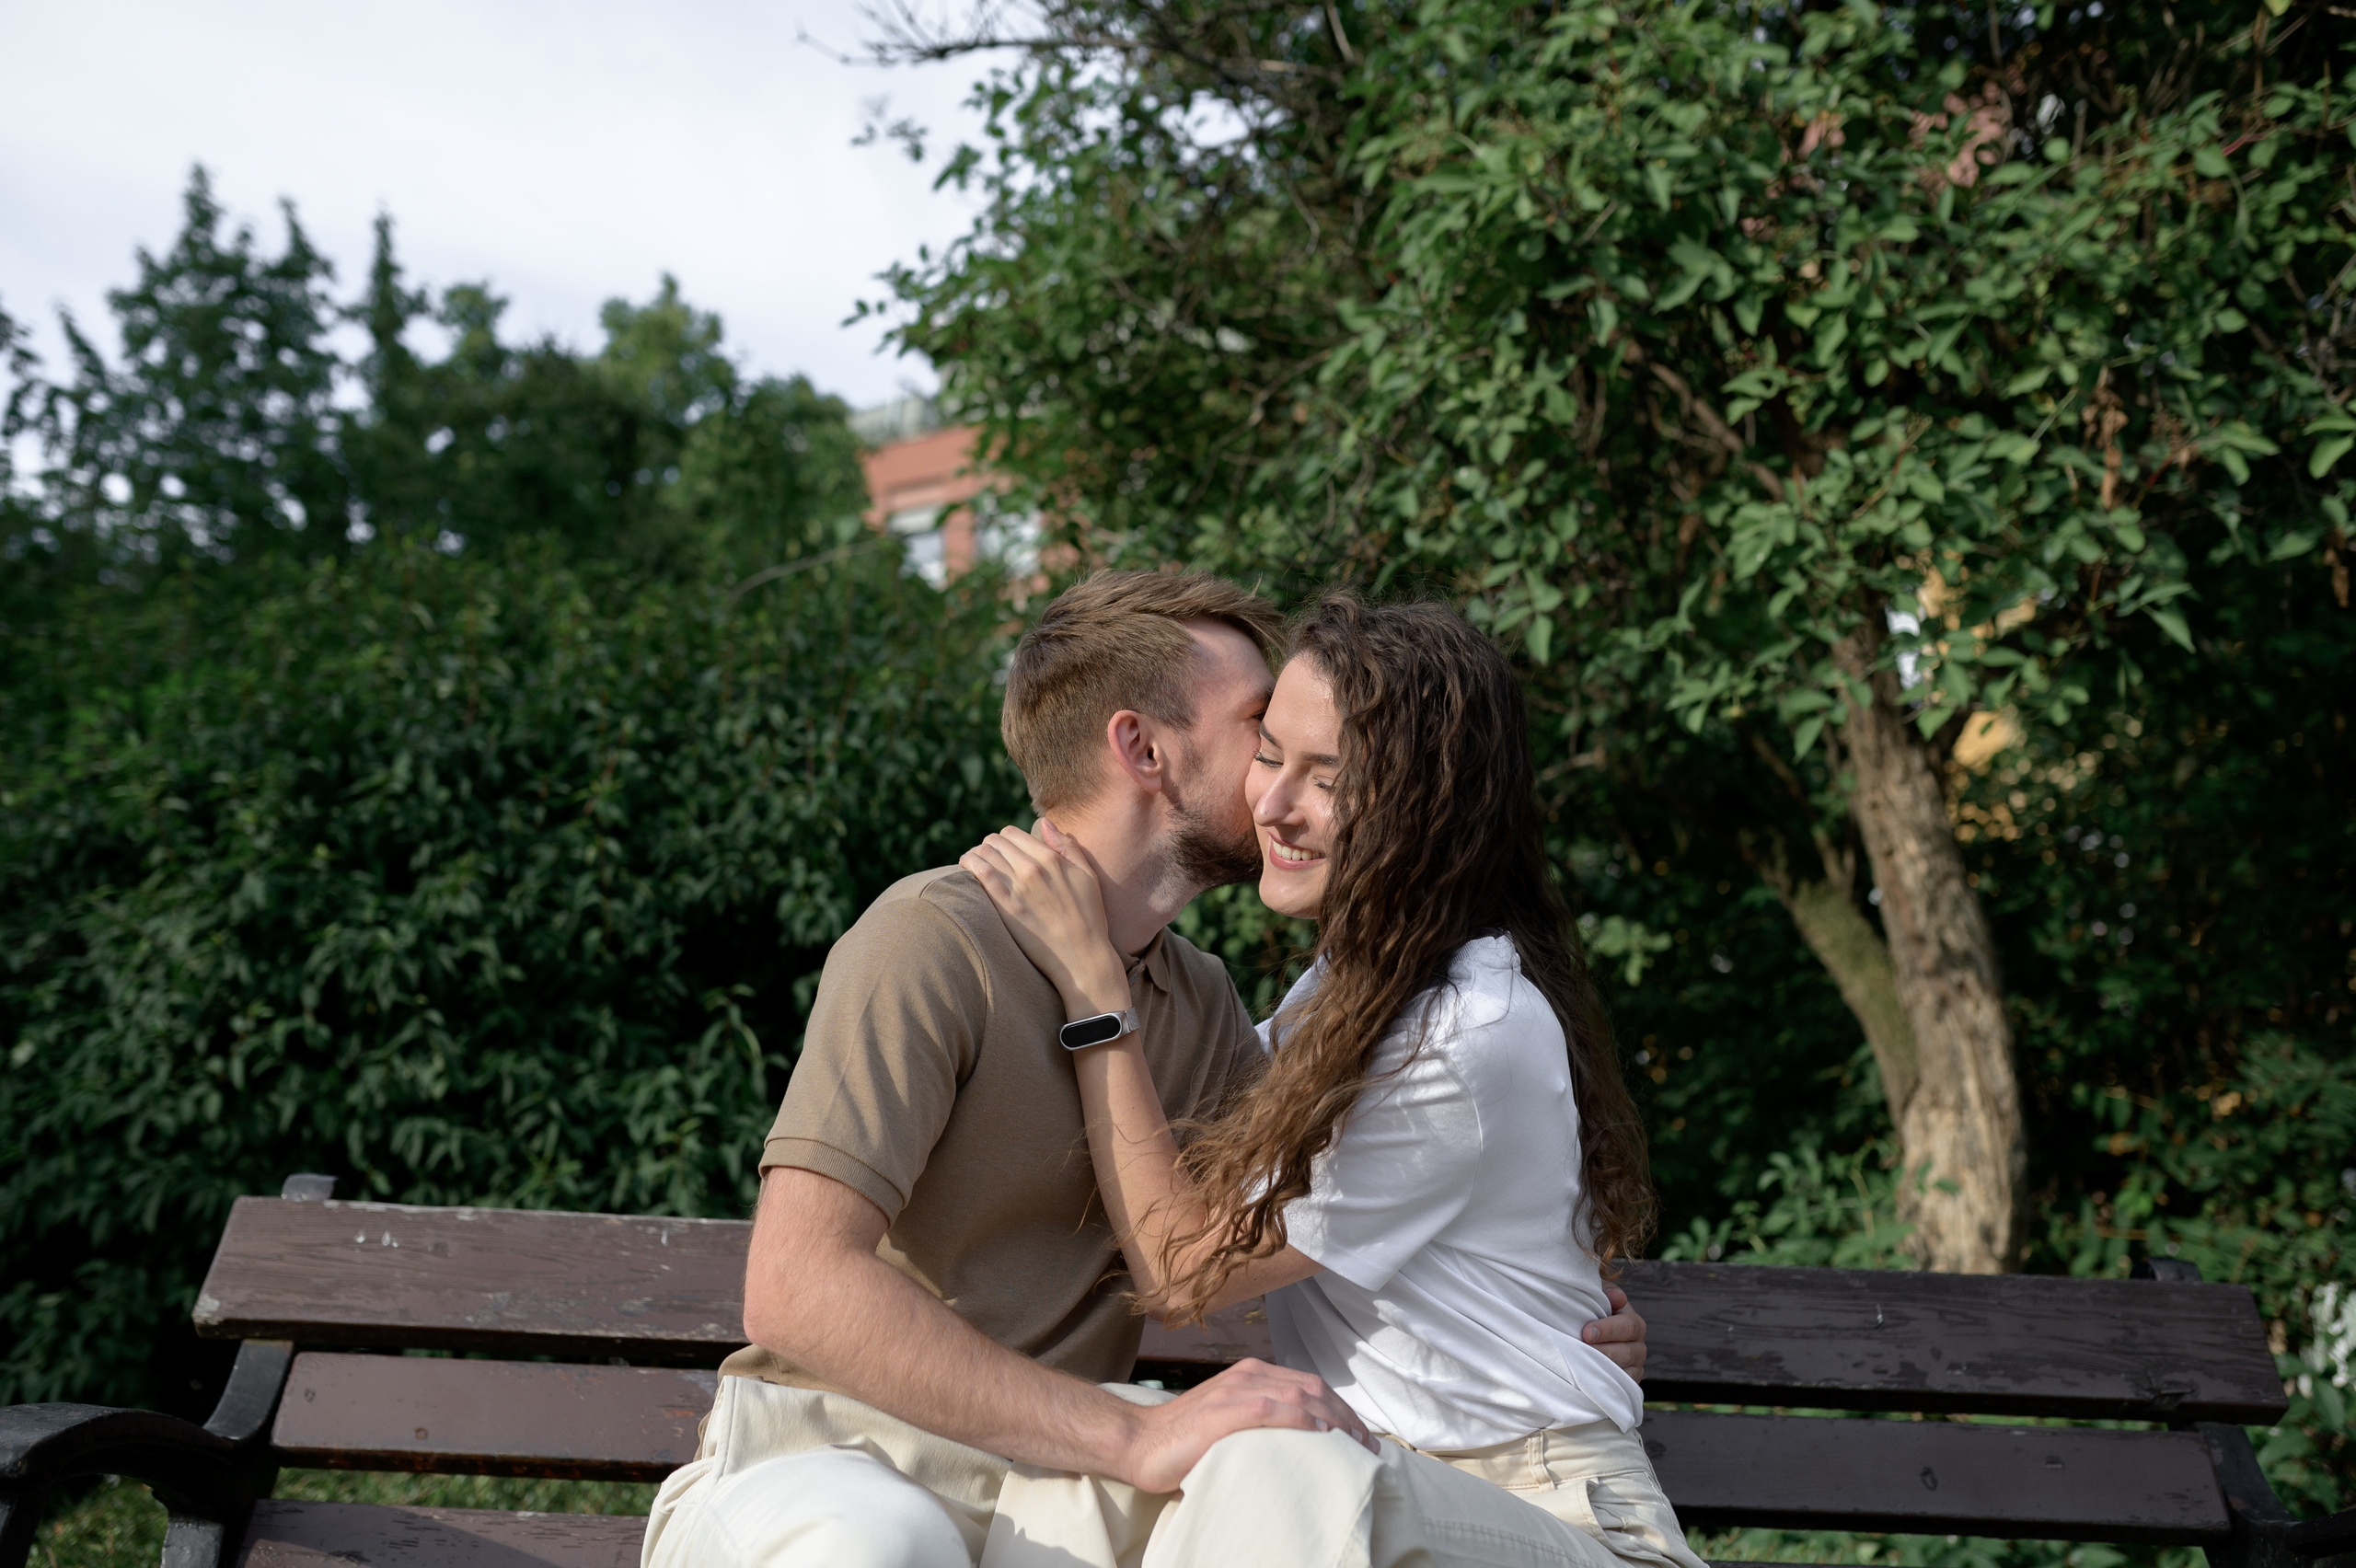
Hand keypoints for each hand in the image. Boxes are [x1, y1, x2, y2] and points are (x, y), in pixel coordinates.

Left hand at [959, 822, 1129, 1015]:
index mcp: (1051, 858)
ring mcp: (1017, 887)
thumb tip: (1045, 822)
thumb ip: (1066, 846)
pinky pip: (979, 873)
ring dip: (975, 854)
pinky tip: (966, 868)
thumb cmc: (1089, 917)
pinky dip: (969, 864)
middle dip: (989, 846)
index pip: (1012, 833)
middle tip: (988, 859)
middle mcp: (1032, 868)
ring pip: (983, 853)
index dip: (1005, 839)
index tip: (1003, 851)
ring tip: (974, 864)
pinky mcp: (1006, 907)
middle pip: (995, 841)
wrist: (1082, 957)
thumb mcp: (1087, 875)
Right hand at [1119, 1358, 1375, 1493]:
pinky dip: (1299, 1420)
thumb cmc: (1184, 1439)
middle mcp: (1248, 1374)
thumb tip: (1300, 1445)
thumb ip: (1260, 1423)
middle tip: (1368, 1446)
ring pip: (1299, 1396)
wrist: (1139, 1441)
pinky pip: (1270, 1409)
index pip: (1310, 1385)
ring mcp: (1235, 1390)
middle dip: (1347, 1416)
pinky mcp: (1222, 1411)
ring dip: (1334, 1420)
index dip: (1342, 1408)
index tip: (1362, 1436)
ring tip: (1355, 1446)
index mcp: (1252, 1374)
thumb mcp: (1230, 1421)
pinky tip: (1319, 1434)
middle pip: (1313, 1389)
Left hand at [1581, 1283, 1647, 1381]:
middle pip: (1627, 1351)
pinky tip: (1591, 1378)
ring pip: (1624, 1371)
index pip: (1628, 1325)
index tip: (1586, 1333)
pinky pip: (1622, 1386)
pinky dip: (1607, 1383)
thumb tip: (1617, 1296)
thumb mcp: (1598, 1299)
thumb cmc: (1591, 1315)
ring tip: (1584, 1364)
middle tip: (1583, 1349)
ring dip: (1603, 1368)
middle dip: (1603, 1351)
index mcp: (1633, 1322)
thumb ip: (1605, 1294)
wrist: (1588, 1339)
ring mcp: (1635, 1366)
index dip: (1608, 1329)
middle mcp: (1638, 1345)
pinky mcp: (1628, 1382)